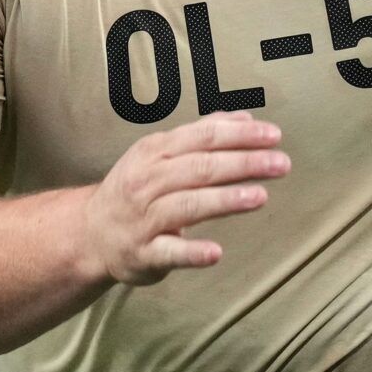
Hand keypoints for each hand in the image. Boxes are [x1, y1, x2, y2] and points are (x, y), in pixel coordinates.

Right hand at [81, 111, 290, 285]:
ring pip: (187, 205)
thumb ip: (203, 135)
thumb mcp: (161, 154)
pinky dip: (192, 252)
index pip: (203, 138)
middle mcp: (147, 181)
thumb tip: (246, 118)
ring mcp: (144, 218)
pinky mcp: (144, 253)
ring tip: (260, 197)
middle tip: (281, 164)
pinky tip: (216, 252)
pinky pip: (169, 251)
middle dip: (243, 163)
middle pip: (200, 168)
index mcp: (154, 151)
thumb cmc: (137, 188)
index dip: (240, 135)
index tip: (274, 135)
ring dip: (225, 200)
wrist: (91, 233)